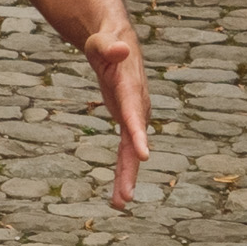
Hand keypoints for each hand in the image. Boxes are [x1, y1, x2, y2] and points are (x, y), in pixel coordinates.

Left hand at [83, 25, 151, 206]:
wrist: (117, 44)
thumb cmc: (106, 41)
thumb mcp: (102, 41)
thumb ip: (109, 46)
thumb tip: (121, 48)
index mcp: (132, 88)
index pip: (135, 113)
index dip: (139, 134)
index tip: (144, 156)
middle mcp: (138, 107)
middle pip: (136, 141)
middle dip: (131, 169)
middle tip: (126, 195)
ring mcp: (135, 118)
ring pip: (132, 153)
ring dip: (126, 179)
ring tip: (119, 204)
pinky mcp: (128, 125)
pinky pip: (126, 152)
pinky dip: (122, 172)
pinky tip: (118, 196)